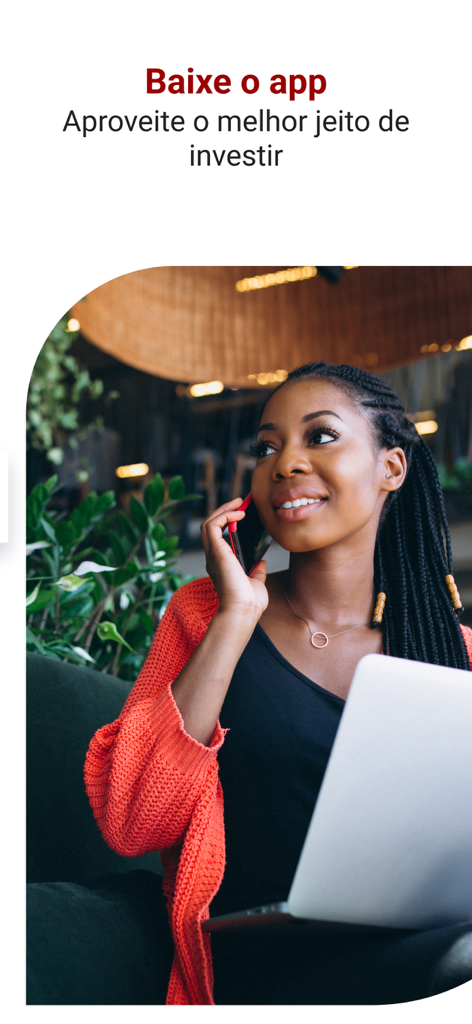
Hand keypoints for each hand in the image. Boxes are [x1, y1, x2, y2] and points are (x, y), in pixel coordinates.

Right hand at [201, 498, 268, 621]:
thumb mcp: (256, 583)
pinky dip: (224, 516)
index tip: (242, 514)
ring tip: (239, 503)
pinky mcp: (216, 551)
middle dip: (224, 511)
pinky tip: (239, 514)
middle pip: (211, 527)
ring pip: (208, 523)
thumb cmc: (249, 603)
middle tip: (240, 503)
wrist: (243, 611)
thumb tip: (261, 561)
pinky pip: (213, 525)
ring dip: (223, 510)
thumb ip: (257, 572)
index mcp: (222, 564)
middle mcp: (214, 558)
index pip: (219, 538)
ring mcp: (212, 554)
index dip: (228, 523)